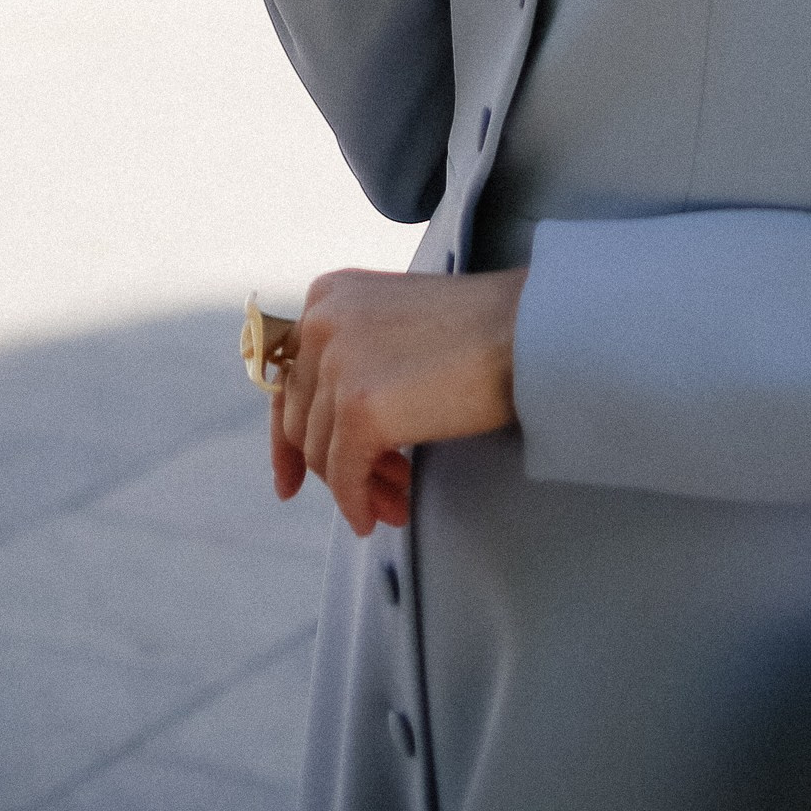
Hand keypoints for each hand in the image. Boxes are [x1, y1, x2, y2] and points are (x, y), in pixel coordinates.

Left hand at [270, 265, 526, 534]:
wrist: (524, 329)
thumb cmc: (476, 329)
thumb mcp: (392, 324)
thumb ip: (350, 357)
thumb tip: (317, 433)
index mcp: (325, 296)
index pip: (286, 381)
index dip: (286, 440)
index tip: (292, 484)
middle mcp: (320, 321)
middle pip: (304, 422)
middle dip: (339, 467)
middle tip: (386, 491)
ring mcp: (336, 364)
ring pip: (322, 454)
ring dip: (359, 486)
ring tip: (398, 500)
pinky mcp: (359, 409)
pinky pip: (344, 476)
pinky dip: (359, 503)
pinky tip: (387, 515)